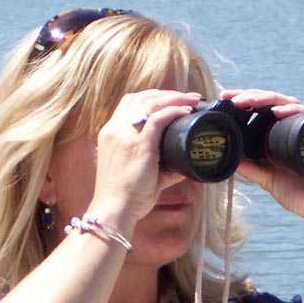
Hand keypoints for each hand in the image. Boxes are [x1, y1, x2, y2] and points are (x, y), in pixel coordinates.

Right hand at [88, 90, 200, 228]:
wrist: (115, 209)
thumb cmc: (127, 195)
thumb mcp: (141, 173)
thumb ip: (162, 167)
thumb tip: (183, 165)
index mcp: (111, 133)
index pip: (130, 103)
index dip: (152, 97)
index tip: (172, 99)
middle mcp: (115, 129)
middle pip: (141, 97)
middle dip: (167, 94)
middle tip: (189, 97)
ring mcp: (125, 135)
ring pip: (150, 103)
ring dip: (174, 98)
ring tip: (192, 100)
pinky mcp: (138, 145)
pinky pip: (157, 119)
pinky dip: (173, 111)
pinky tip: (186, 112)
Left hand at [224, 89, 303, 221]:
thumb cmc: (300, 194)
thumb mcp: (267, 181)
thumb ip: (251, 170)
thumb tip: (229, 158)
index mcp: (278, 134)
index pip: (260, 110)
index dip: (244, 100)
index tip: (225, 97)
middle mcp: (292, 127)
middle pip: (271, 102)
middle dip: (251, 96)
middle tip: (234, 98)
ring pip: (287, 103)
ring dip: (268, 99)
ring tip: (251, 101)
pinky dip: (292, 111)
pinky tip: (278, 112)